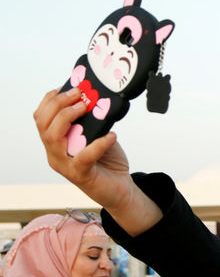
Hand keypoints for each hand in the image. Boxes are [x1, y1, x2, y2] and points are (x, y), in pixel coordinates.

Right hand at [34, 88, 133, 211]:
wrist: (121, 189)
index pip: (41, 118)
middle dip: (58, 104)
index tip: (66, 87)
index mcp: (55, 143)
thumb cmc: (108, 161)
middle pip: (43, 125)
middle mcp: (54, 154)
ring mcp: (65, 165)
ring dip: (66, 117)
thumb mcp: (99, 135)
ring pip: (52, 137)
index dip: (50, 100)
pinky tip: (112, 135)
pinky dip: (98, 144)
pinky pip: (84, 156)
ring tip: (85, 107)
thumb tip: (96, 100)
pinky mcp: (80, 175)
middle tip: (77, 94)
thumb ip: (93, 122)